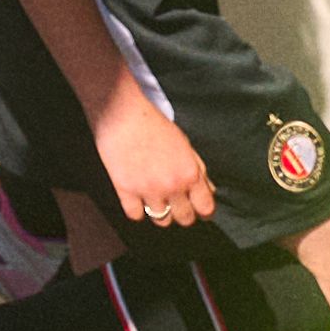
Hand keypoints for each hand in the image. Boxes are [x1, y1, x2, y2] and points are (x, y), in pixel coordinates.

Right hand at [95, 82, 216, 232]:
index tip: (198, 208)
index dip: (203, 210)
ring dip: (160, 212)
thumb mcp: (184, 143)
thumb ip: (198, 169)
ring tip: (155, 198)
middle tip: (175, 203)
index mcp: (190, 173)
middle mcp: (172, 185)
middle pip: (185, 219)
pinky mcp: (125, 189)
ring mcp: (148, 189)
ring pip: (161, 220)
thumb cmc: (152, 122)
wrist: (120, 110)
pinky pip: (136, 215)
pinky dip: (137, 209)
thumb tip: (209, 191)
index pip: (206, 209)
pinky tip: (137, 197)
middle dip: (183, 213)